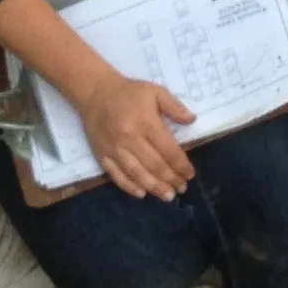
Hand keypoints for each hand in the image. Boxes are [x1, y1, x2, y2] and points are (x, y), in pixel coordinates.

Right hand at [81, 73, 195, 200]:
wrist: (94, 92)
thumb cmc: (129, 92)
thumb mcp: (155, 91)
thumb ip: (174, 106)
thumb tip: (192, 120)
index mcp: (145, 122)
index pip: (168, 149)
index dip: (181, 165)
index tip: (189, 174)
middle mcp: (129, 138)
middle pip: (154, 165)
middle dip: (170, 179)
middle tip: (181, 188)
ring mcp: (114, 148)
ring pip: (136, 173)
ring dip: (154, 187)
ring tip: (167, 196)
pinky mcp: (102, 154)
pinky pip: (116, 175)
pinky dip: (128, 186)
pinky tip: (141, 193)